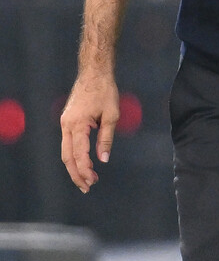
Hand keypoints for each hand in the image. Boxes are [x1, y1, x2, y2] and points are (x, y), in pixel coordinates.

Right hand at [60, 74, 119, 193]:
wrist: (94, 72)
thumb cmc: (105, 91)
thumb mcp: (112, 115)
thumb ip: (106, 139)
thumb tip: (103, 160)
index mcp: (78, 124)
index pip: (79, 154)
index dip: (85, 170)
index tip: (93, 181)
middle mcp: (67, 125)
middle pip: (67, 157)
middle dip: (76, 174)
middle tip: (87, 187)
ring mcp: (65, 122)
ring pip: (66, 151)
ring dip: (75, 166)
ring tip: (87, 179)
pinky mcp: (67, 120)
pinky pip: (68, 142)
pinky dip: (74, 155)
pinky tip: (83, 162)